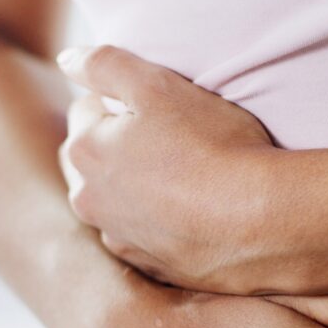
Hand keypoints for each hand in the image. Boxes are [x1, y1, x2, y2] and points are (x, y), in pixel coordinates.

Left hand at [57, 45, 280, 292]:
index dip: (120, 102)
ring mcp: (120, 239)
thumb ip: (104, 64)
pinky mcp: (152, 267)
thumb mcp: (157, 85)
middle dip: (118, 147)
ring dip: (137, 190)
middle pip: (94, 161)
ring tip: (186, 178)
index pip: (85, 111)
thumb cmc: (213, 146)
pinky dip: (160, 225)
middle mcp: (90, 201)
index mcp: (84, 151)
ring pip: (117, 203)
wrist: (261, 222)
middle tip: (170, 140)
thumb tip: (66, 59)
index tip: (158, 107)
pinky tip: (194, 213)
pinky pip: (145, 238)